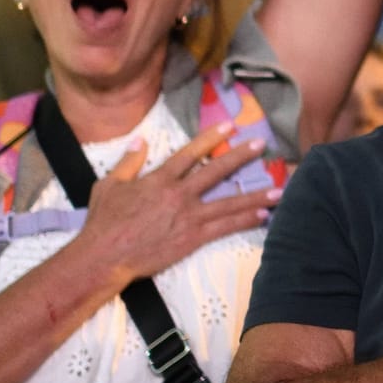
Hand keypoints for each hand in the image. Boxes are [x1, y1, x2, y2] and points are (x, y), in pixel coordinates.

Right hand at [75, 123, 279, 284]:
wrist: (104, 257)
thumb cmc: (103, 223)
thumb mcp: (108, 186)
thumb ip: (128, 162)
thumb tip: (141, 140)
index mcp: (159, 179)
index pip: (190, 153)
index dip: (211, 138)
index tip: (230, 125)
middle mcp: (178, 194)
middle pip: (215, 171)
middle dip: (240, 156)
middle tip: (261, 146)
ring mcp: (188, 217)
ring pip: (228, 202)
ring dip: (255, 195)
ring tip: (279, 190)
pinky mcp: (192, 238)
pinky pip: (225, 228)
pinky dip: (245, 221)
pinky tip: (263, 216)